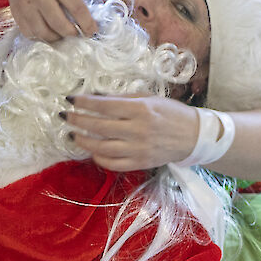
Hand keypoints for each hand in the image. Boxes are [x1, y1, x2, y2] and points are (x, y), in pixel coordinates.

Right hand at [5, 0, 95, 41]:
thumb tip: (84, 21)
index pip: (77, 8)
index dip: (87, 24)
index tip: (92, 32)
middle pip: (59, 24)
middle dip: (72, 34)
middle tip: (77, 34)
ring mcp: (25, 4)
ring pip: (43, 33)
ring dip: (56, 38)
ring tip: (62, 33)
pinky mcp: (16, 13)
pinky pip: (29, 33)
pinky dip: (41, 36)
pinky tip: (47, 30)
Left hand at [64, 95, 200, 171]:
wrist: (195, 136)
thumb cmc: (171, 113)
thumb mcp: (149, 98)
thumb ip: (122, 99)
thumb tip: (95, 96)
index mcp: (141, 110)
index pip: (104, 106)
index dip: (84, 102)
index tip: (70, 99)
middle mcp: (138, 130)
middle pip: (98, 126)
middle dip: (77, 120)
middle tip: (65, 116)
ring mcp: (138, 149)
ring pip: (102, 147)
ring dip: (83, 141)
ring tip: (73, 134)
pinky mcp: (140, 163)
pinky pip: (113, 164)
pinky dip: (99, 158)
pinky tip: (92, 151)